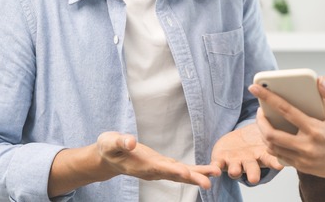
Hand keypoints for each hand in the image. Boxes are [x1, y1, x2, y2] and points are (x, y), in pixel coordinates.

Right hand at [96, 132, 220, 187]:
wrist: (108, 158)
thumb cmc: (109, 148)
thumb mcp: (110, 141)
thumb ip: (120, 141)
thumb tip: (130, 142)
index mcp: (141, 165)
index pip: (159, 168)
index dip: (172, 170)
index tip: (186, 173)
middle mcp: (152, 171)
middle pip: (175, 175)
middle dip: (192, 178)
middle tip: (208, 182)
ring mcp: (159, 169)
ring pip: (181, 173)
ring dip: (198, 174)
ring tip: (216, 173)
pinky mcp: (162, 165)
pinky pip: (181, 170)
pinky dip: (195, 170)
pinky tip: (208, 171)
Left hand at [210, 123, 283, 183]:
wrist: (237, 142)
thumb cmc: (256, 139)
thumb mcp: (266, 134)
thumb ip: (275, 130)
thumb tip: (287, 115)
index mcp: (262, 155)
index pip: (270, 160)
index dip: (275, 163)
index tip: (280, 165)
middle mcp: (249, 161)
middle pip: (252, 168)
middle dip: (253, 174)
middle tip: (254, 179)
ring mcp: (235, 161)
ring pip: (235, 168)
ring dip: (235, 171)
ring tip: (235, 171)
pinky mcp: (220, 160)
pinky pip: (216, 165)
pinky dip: (214, 169)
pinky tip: (214, 171)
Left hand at [249, 77, 324, 178]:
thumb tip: (319, 80)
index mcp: (315, 129)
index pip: (286, 110)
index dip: (268, 97)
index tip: (255, 88)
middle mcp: (306, 145)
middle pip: (271, 134)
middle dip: (260, 121)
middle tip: (260, 111)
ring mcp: (302, 158)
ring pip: (272, 147)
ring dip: (264, 134)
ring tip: (266, 123)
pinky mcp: (300, 167)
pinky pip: (279, 157)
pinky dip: (273, 146)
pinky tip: (275, 137)